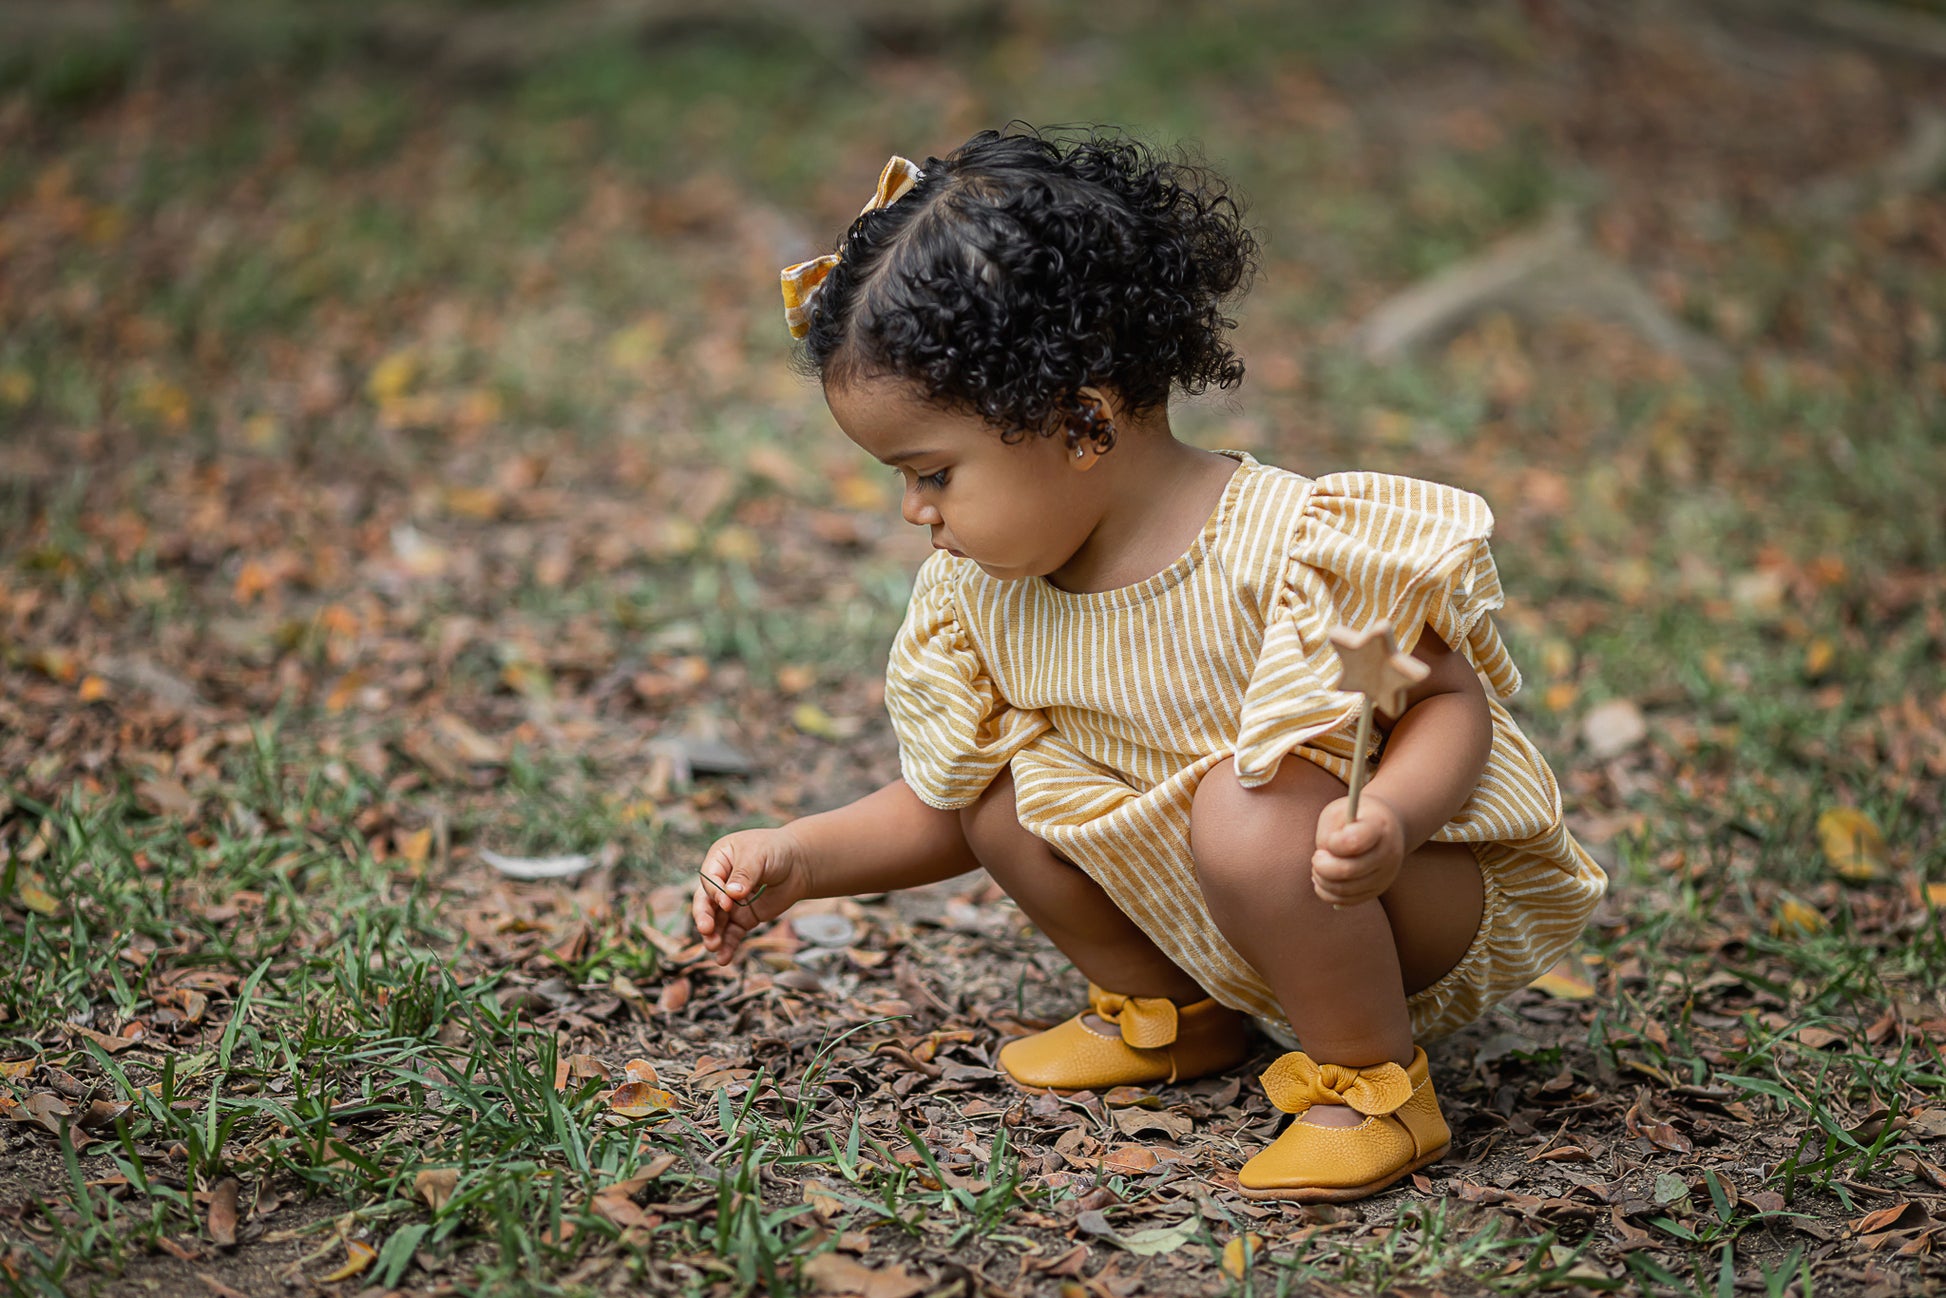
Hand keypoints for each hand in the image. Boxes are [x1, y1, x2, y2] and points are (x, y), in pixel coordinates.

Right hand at [691, 826, 813, 964]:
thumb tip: (731, 895)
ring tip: (714, 948)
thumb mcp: (758, 855)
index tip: (727, 904)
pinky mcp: (743, 917)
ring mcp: (731, 903)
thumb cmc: (776, 850)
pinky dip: (728, 945)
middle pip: (706, 903)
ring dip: (713, 936)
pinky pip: (732, 933)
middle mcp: (720, 883)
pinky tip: (724, 959)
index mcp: (718, 860)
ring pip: (717, 922)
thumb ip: (744, 874)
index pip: (709, 880)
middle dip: (705, 917)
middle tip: (706, 930)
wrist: (799, 864)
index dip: (715, 894)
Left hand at [1311, 795, 1404, 906]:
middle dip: (1322, 866)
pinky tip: (1323, 879)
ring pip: (1346, 890)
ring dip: (1322, 880)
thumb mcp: (1338, 812)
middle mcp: (1388, 853)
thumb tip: (1323, 862)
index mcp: (1379, 826)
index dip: (1333, 844)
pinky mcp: (1378, 889)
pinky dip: (1328, 893)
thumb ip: (1328, 833)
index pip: (1353, 842)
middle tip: (1317, 857)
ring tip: (1318, 867)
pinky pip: (1347, 900)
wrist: (1385, 826)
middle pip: (1349, 870)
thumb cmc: (1355, 816)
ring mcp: (1386, 874)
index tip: (1329, 840)